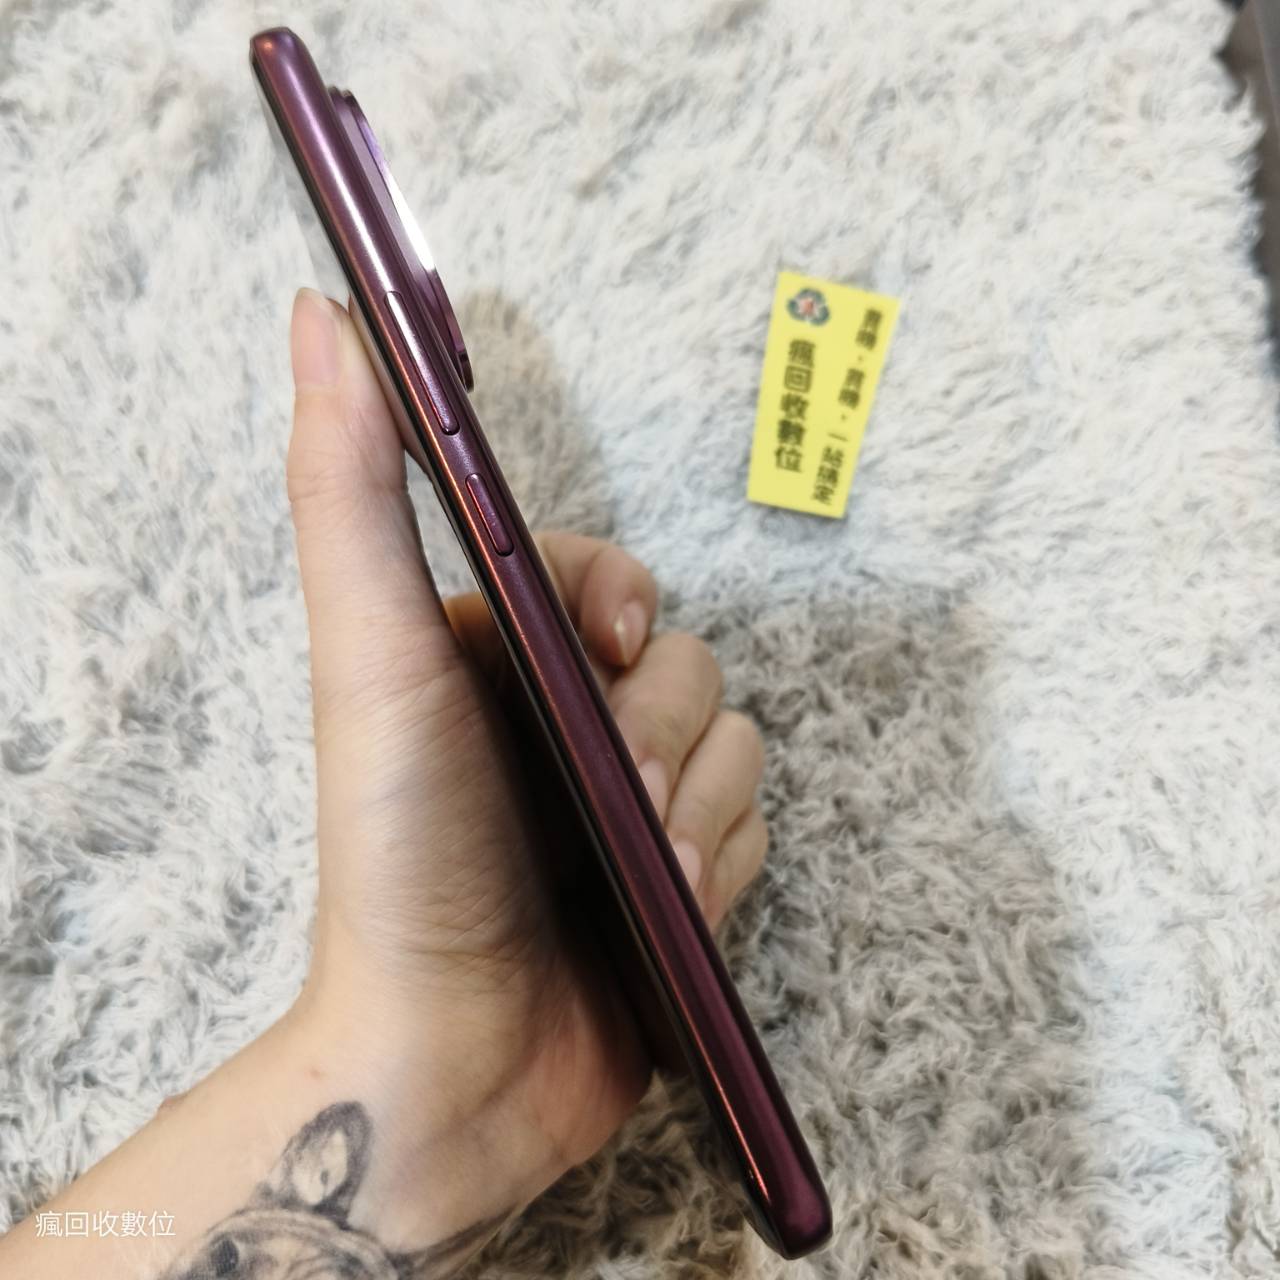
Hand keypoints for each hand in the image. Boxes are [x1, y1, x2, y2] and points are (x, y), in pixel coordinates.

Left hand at [284, 289, 767, 1225]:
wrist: (456, 1057)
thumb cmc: (401, 855)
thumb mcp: (373, 655)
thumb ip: (352, 486)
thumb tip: (323, 314)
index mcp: (499, 658)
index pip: (606, 577)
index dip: (625, 598)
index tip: (613, 643)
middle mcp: (566, 721)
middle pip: (688, 660)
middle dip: (661, 730)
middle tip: (614, 796)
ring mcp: (629, 802)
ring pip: (735, 742)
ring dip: (699, 806)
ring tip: (644, 875)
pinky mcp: (682, 874)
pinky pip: (756, 826)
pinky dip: (724, 865)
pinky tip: (670, 914)